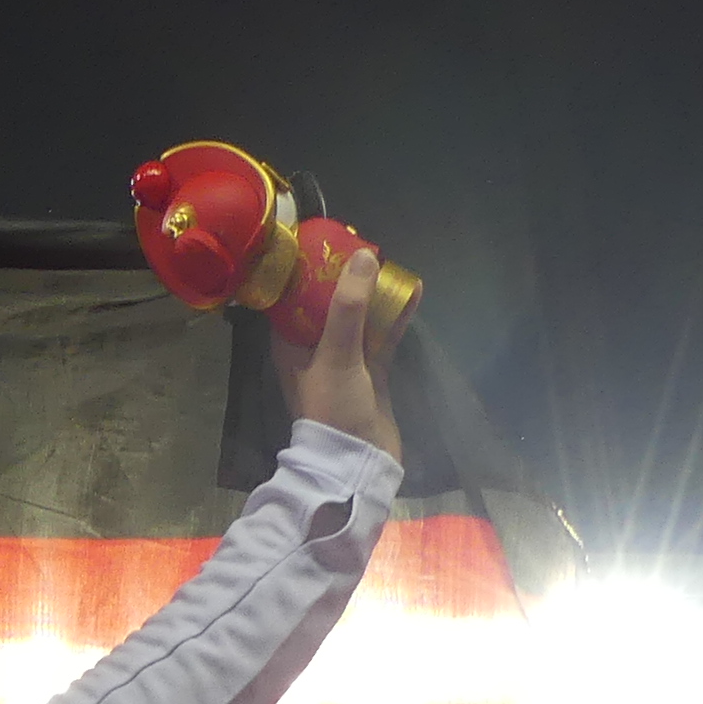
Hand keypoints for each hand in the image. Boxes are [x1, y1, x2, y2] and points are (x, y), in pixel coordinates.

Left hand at [274, 246, 401, 469]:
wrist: (360, 462)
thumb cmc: (334, 408)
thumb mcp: (337, 352)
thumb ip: (349, 306)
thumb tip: (364, 256)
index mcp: (290, 344)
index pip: (290, 298)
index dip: (304, 270)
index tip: (322, 242)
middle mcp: (313, 349)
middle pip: (327, 303)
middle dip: (344, 277)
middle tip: (362, 244)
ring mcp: (344, 360)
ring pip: (358, 318)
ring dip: (373, 294)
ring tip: (390, 263)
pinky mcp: (371, 372)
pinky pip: (382, 336)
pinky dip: (395, 316)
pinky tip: (412, 292)